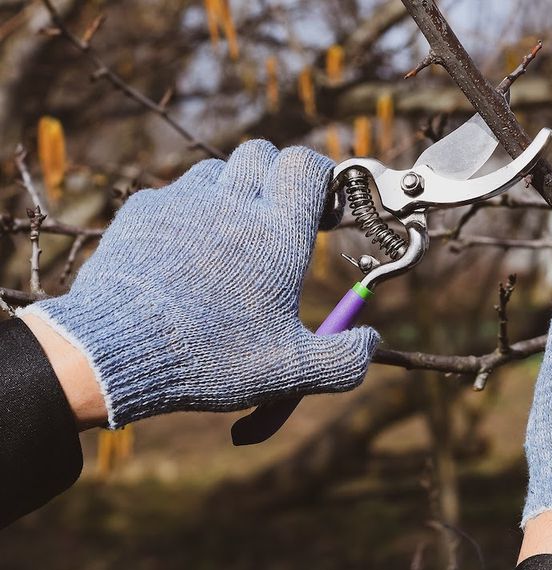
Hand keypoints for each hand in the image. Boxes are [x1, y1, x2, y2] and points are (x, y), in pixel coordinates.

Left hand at [20, 141, 378, 427]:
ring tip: (229, 237)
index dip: (319, 176)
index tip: (320, 206)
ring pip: (215, 170)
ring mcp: (182, 201)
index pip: (306, 165)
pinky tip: (181, 256)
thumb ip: (343, 360)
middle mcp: (232, 203)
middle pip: (261, 153)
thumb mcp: (290, 372)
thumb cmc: (212, 358)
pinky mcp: (142, 212)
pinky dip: (187, 214)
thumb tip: (373, 342)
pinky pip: (172, 195)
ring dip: (230, 191)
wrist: (115, 352)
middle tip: (277, 217)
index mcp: (277, 233)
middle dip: (275, 176)